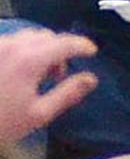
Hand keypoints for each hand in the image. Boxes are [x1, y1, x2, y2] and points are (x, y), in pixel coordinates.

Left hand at [0, 28, 96, 144]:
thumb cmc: (2, 122)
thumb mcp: (40, 114)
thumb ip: (68, 93)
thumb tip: (90, 78)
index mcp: (30, 60)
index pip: (64, 43)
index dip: (82, 45)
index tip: (92, 52)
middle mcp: (13, 45)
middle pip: (46, 36)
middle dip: (59, 50)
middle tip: (59, 75)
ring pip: (27, 37)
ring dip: (40, 50)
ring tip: (37, 76)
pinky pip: (11, 42)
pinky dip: (23, 51)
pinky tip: (18, 73)